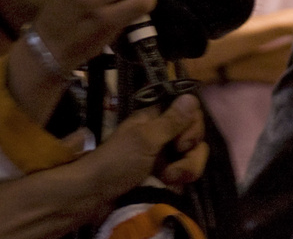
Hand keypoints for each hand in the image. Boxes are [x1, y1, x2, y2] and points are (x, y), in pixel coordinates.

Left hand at [90, 95, 207, 195]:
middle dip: (190, 152)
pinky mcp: (167, 178)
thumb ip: (171, 122)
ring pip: (194, 158)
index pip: (189, 111)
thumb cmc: (116, 162)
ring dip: (186, 169)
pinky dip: (180, 181)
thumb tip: (192, 95)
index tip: (181, 139)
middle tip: (173, 158)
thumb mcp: (144, 139)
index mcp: (156, 119)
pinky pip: (186, 175)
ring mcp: (166, 157)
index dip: (192, 125)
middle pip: (196, 137)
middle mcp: (164, 135)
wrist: (96, 197)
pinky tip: (168, 186)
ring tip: (167, 179)